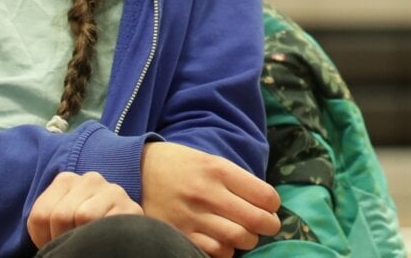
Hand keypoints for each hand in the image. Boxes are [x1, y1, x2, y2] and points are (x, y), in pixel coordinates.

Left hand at [26, 171, 141, 247]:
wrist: (118, 232)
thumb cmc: (79, 229)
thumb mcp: (58, 218)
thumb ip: (46, 218)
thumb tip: (45, 240)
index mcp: (66, 180)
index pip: (40, 214)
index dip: (43, 237)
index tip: (54, 242)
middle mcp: (90, 179)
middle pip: (61, 215)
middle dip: (63, 237)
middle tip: (72, 243)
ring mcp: (113, 190)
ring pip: (84, 214)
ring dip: (82, 236)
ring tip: (87, 240)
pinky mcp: (131, 208)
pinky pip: (107, 223)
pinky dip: (100, 237)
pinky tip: (103, 238)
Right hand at [140, 141, 280, 257]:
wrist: (137, 170)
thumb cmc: (180, 165)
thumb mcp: (210, 160)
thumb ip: (236, 181)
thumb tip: (266, 204)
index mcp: (218, 170)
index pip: (265, 196)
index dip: (273, 205)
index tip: (270, 206)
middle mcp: (207, 193)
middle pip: (256, 220)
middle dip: (268, 225)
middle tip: (265, 225)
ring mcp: (191, 216)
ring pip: (238, 239)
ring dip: (247, 239)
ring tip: (243, 233)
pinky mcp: (178, 233)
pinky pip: (215, 251)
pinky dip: (225, 250)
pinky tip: (222, 242)